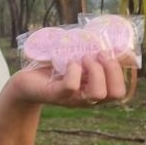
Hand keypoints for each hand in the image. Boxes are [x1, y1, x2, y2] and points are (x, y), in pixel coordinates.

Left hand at [8, 51, 130, 107]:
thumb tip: (118, 46)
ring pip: (98, 94)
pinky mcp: (56, 95)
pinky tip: (68, 62)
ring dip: (95, 71)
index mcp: (95, 90)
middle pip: (115, 94)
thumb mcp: (77, 61)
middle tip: (97, 55)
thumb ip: (95, 56)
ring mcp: (72, 99)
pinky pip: (72, 86)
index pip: (120, 91)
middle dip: (111, 70)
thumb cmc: (53, 69)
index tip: (110, 52)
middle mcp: (87, 98)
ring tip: (83, 58)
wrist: (25, 82)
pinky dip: (74, 70)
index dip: (120, 71)